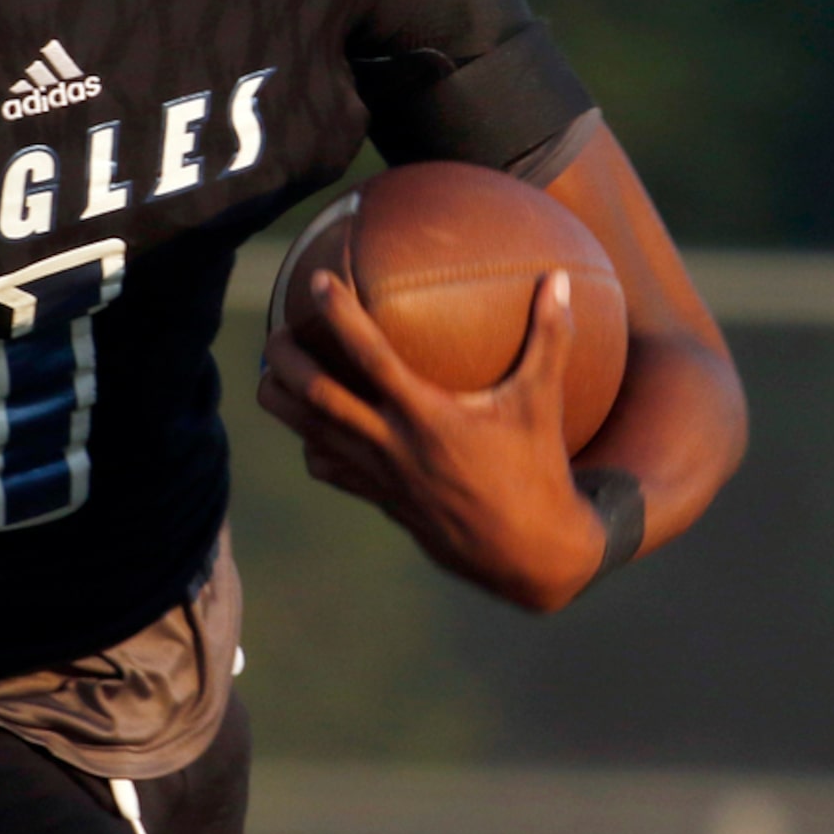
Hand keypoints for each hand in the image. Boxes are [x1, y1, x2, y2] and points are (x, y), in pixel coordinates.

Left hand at [257, 268, 603, 609]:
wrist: (528, 555)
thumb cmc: (538, 469)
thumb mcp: (543, 402)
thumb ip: (551, 338)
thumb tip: (561, 278)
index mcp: (429, 417)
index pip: (371, 357)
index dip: (340, 316)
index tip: (317, 281)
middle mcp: (394, 445)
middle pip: (317, 397)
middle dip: (286, 361)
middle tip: (275, 331)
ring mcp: (380, 475)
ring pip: (309, 433)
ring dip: (282, 401)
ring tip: (272, 370)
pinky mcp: (377, 497)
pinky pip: (326, 467)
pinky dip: (310, 442)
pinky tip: (309, 424)